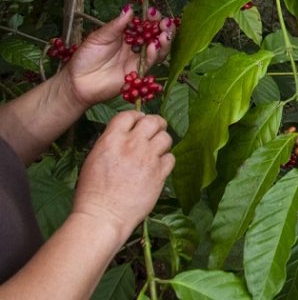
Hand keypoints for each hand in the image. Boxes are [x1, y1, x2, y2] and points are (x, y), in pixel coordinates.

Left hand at [66, 8, 173, 108]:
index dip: (151, 16)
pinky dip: (155, 53)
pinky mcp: (139, 71)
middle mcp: (136, 44)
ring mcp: (139, 57)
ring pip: (159, 48)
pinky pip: (151, 61)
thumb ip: (116, 25)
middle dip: (164, 27)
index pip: (144, 22)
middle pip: (157, 34)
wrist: (78, 81)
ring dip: (165, 40)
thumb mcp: (99, 37)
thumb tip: (129, 8)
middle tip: (165, 23)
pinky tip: (154, 46)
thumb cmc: (86, 57)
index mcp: (127, 33)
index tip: (152, 12)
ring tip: (164, 34)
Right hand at [72, 111, 173, 239]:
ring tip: (156, 151)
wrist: (103, 216)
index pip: (129, 115)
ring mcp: (148, 158)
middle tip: (155, 131)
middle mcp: (132, 145)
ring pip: (166, 137)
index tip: (139, 122)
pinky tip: (158, 167)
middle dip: (156, 123)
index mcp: (111, 140)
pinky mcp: (160, 173)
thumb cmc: (92, 193)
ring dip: (162, 142)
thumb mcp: (93, 160)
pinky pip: (171, 158)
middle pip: (153, 121)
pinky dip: (166, 161)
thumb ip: (110, 143)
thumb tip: (124, 135)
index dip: (136, 116)